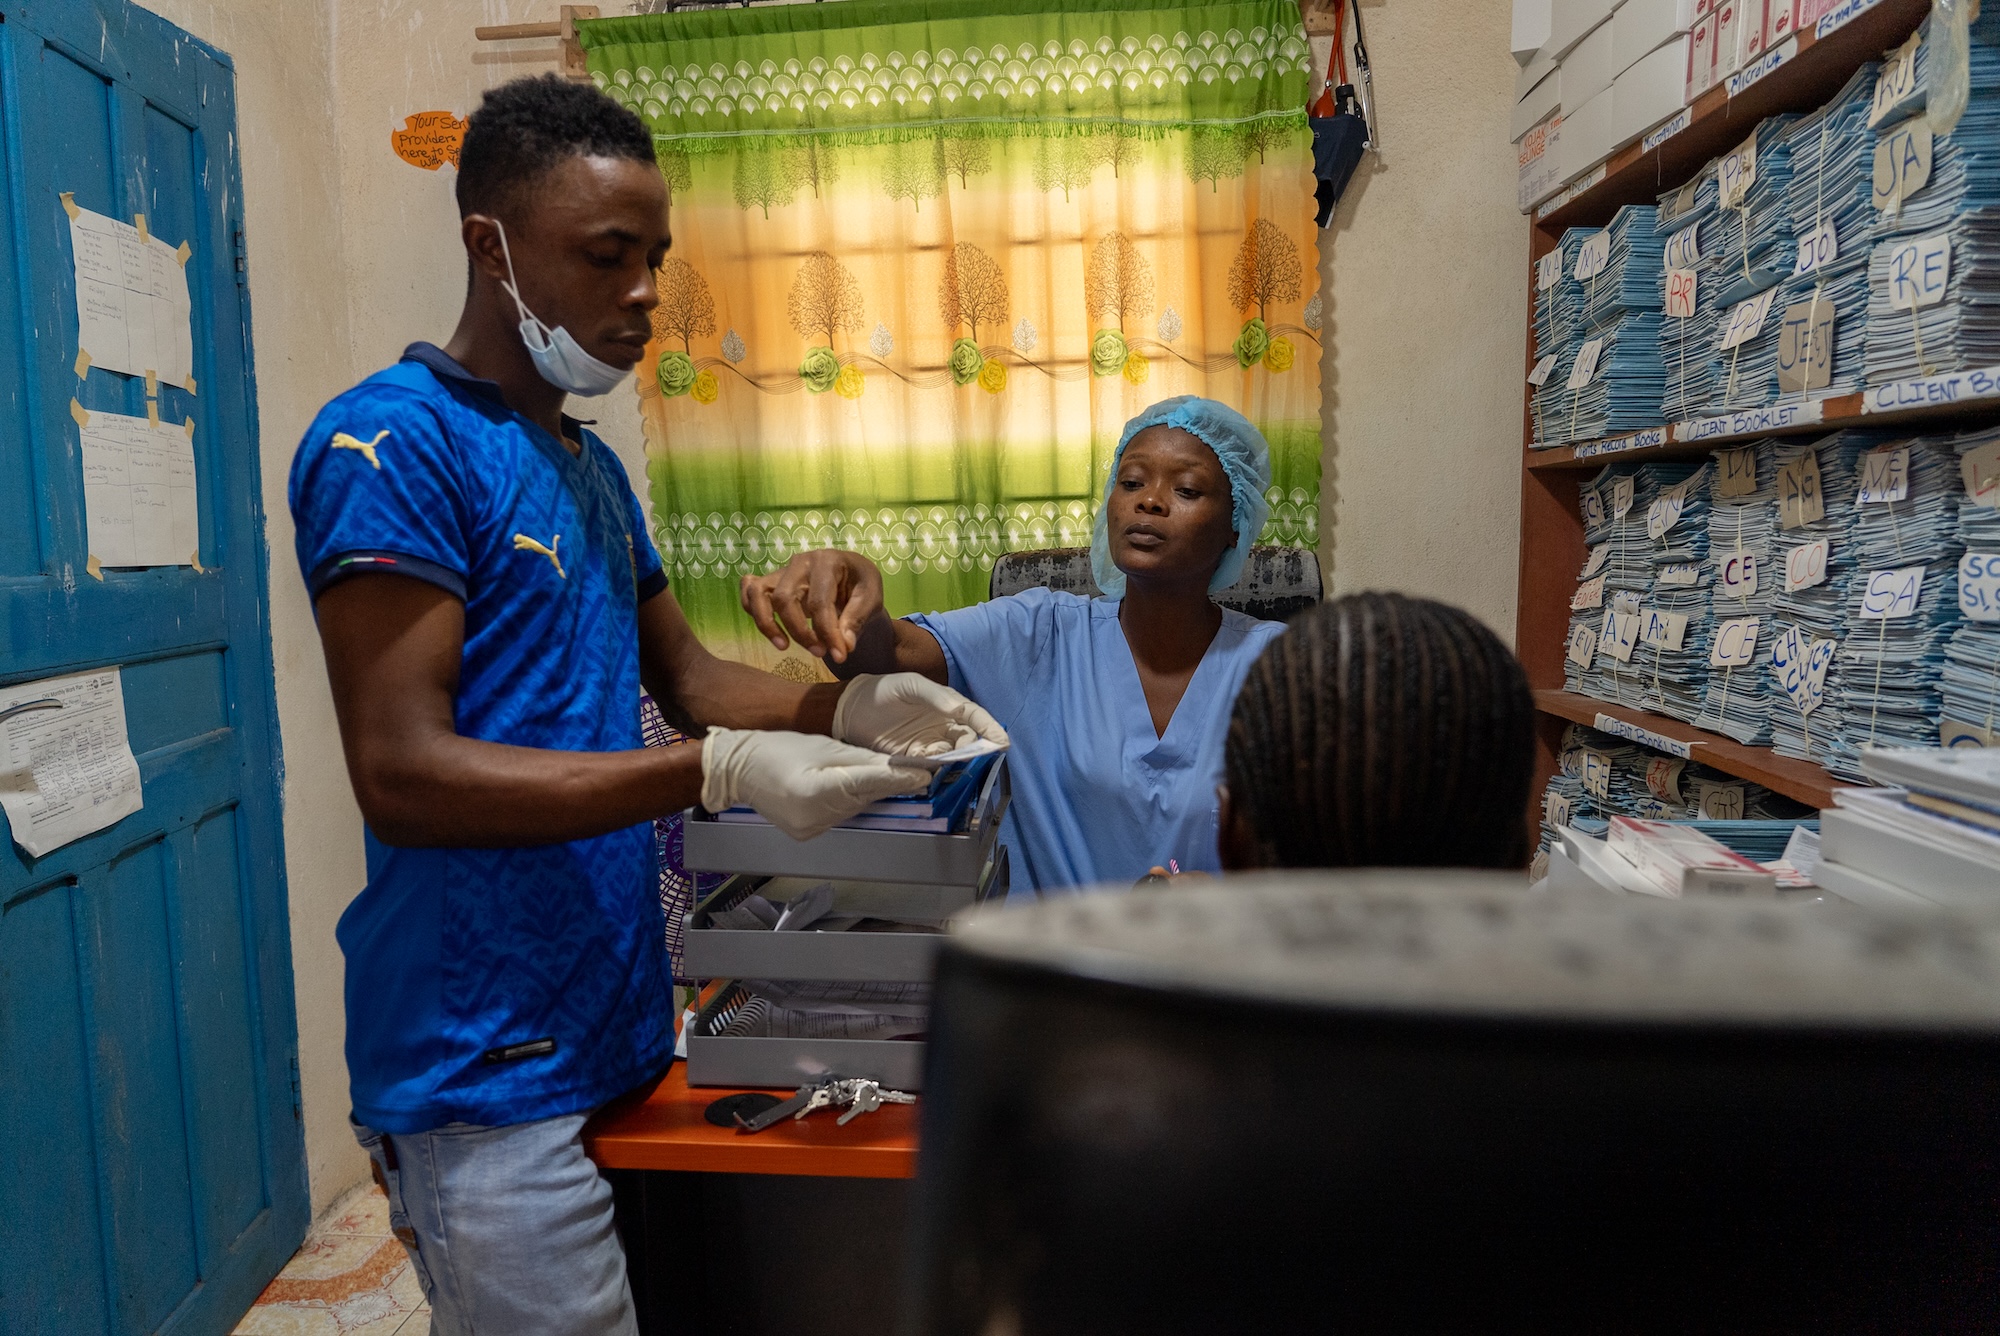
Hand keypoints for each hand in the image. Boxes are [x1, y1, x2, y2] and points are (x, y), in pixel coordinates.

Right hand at [700, 728, 931, 841]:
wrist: (739, 770)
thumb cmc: (778, 749)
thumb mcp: (822, 746)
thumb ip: (862, 760)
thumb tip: (899, 767)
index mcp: (815, 791)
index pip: (868, 785)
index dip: (899, 779)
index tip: (925, 774)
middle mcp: (814, 817)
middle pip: (865, 798)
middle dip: (890, 784)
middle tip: (918, 772)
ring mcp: (811, 829)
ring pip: (856, 807)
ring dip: (871, 792)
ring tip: (886, 775)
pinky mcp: (809, 833)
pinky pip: (841, 814)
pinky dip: (851, 801)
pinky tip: (853, 787)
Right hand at [739, 549, 882, 663]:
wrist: (853, 576)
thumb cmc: (861, 584)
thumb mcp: (871, 598)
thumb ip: (857, 619)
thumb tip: (844, 645)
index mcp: (827, 561)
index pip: (820, 601)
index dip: (828, 632)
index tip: (839, 656)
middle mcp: (800, 562)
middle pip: (785, 599)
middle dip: (800, 631)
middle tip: (820, 652)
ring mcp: (782, 570)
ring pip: (758, 593)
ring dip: (767, 623)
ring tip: (783, 646)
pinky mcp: (772, 581)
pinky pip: (750, 592)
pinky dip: (751, 610)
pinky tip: (769, 629)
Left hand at [832, 673, 1007, 758]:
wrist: (850, 708)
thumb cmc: (883, 689)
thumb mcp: (911, 686)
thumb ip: (937, 697)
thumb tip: (961, 711)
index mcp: (947, 705)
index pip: (974, 717)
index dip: (990, 729)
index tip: (1001, 742)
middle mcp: (943, 726)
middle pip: (968, 741)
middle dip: (974, 750)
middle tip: (971, 756)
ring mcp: (929, 743)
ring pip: (952, 757)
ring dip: (955, 762)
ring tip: (950, 764)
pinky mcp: (913, 759)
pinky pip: (930, 768)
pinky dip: (935, 770)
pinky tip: (932, 770)